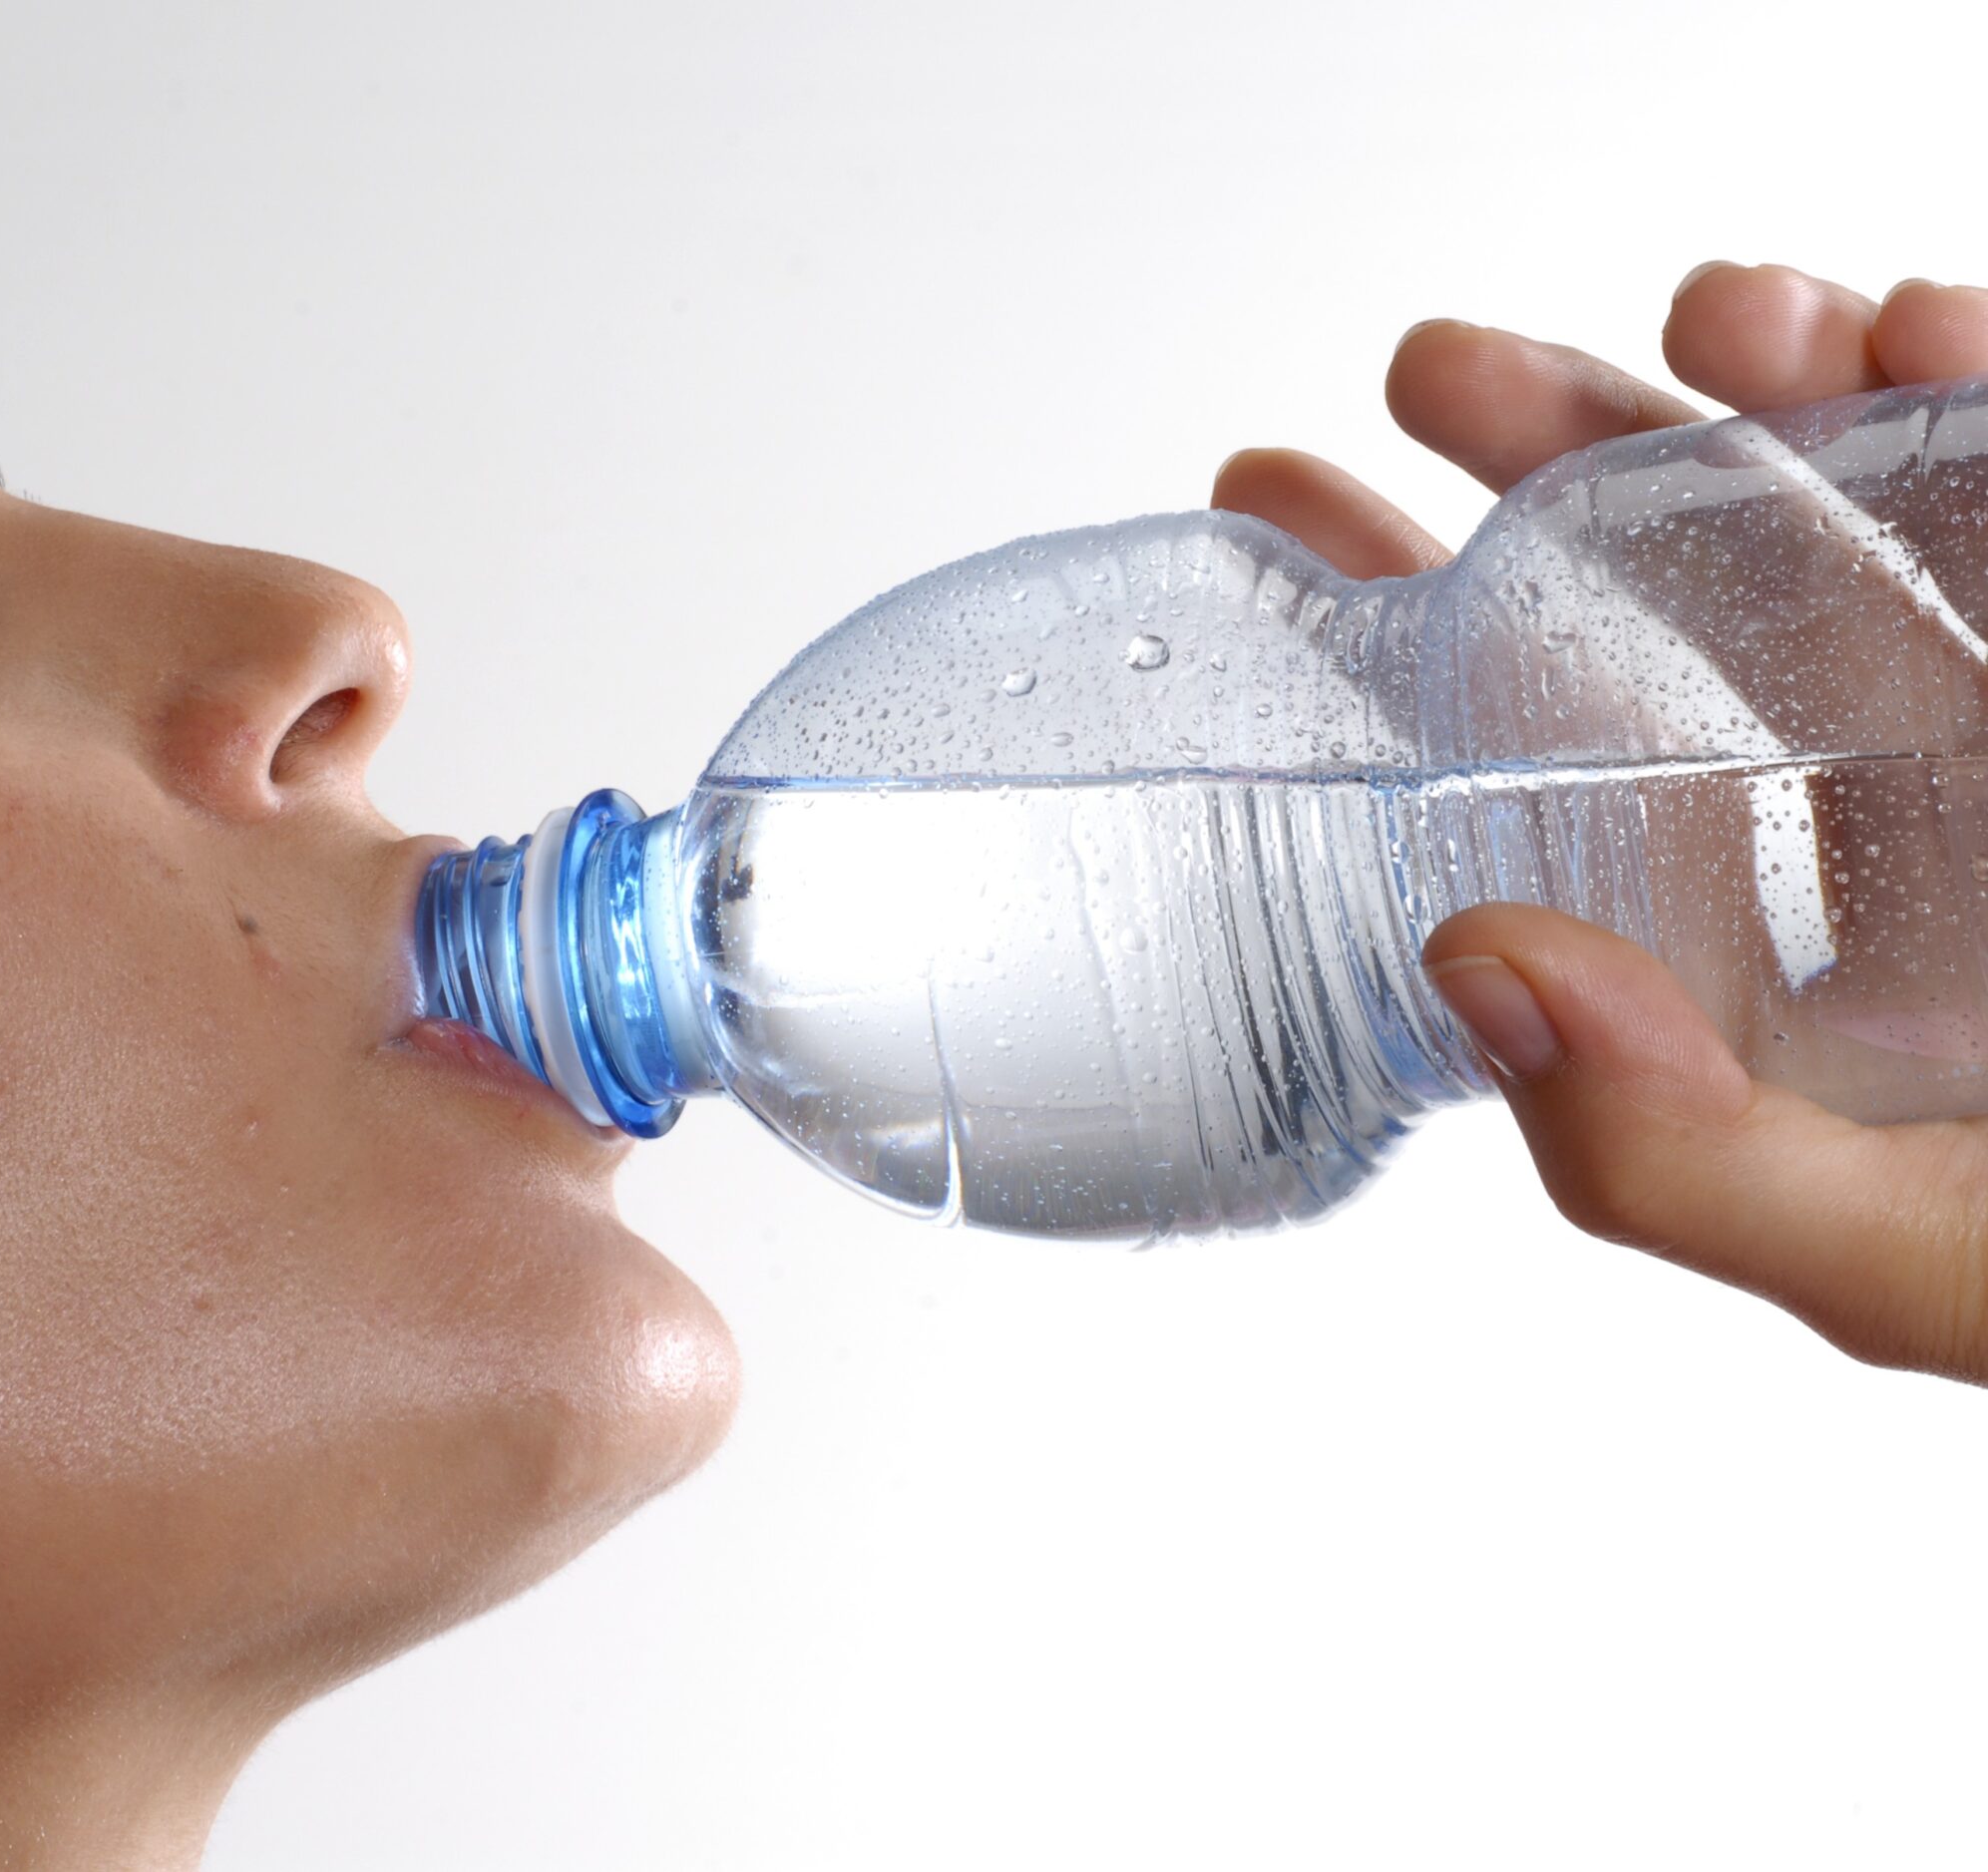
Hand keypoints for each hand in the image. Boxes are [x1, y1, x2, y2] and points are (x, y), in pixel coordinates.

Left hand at [1211, 265, 1987, 1383]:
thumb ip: (1680, 1161)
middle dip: (1560, 457)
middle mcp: (1877, 819)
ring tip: (1727, 325)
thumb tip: (1475, 972)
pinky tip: (1930, 333)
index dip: (1409, 645)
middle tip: (1438, 369)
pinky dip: (1982, 383)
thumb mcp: (1905, 1262)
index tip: (1283, 522)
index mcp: (1767, 959)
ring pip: (1862, 505)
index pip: (1548, 776)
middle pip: (1679, 598)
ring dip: (1775, 389)